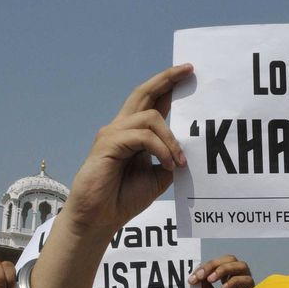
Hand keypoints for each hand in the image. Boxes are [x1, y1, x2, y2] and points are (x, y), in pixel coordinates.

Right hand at [62, 65, 191, 239]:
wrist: (101, 218)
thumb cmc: (124, 198)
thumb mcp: (159, 177)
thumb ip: (170, 158)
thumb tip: (187, 148)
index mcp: (134, 134)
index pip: (152, 103)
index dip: (167, 87)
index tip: (187, 72)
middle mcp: (121, 128)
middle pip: (143, 93)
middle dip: (166, 79)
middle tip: (187, 70)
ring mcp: (112, 134)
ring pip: (150, 118)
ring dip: (171, 140)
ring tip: (178, 163)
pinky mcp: (108, 144)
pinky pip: (143, 137)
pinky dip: (161, 149)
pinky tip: (168, 165)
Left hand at [189, 254, 253, 287]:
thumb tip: (197, 275)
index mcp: (227, 280)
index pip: (217, 264)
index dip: (204, 268)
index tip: (192, 279)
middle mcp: (238, 279)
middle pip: (230, 259)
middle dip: (213, 264)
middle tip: (201, 275)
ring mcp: (246, 285)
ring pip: (241, 265)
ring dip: (223, 268)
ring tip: (211, 279)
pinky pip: (247, 280)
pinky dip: (234, 281)